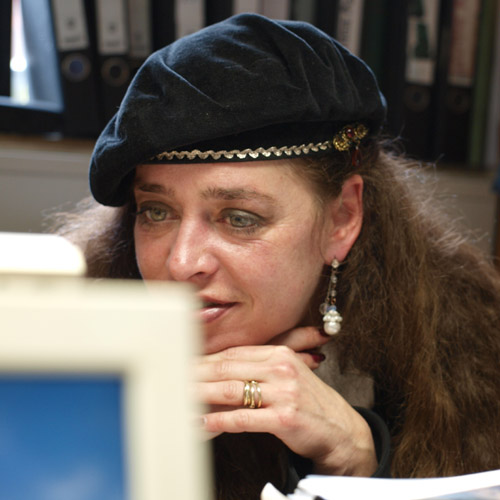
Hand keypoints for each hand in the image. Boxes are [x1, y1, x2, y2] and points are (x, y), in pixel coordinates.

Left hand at [195, 328, 376, 476]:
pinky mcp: (285, 417)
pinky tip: (204, 422)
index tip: (186, 364)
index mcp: (280, 354)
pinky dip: (220, 420)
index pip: (234, 353)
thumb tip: (220, 370)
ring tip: (181, 397)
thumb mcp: (287, 375)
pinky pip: (244, 417)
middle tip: (175, 378)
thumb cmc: (308, 402)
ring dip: (202, 395)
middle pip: (229, 368)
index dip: (207, 359)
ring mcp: (284, 392)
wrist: (340, 430)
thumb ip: (258, 368)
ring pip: (232, 390)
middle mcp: (282, 368)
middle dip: (198, 374)